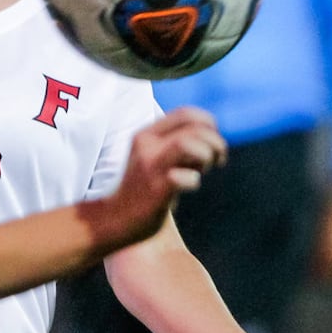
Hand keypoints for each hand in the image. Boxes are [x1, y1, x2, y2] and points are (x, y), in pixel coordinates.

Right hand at [110, 106, 226, 243]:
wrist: (114, 218)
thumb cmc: (142, 188)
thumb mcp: (152, 156)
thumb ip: (174, 143)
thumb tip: (212, 136)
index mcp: (146, 134)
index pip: (185, 114)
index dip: (208, 124)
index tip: (212, 143)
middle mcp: (146, 146)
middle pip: (194, 128)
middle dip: (215, 142)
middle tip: (217, 160)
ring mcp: (150, 167)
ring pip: (188, 144)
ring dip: (206, 155)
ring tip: (205, 169)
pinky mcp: (155, 189)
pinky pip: (183, 177)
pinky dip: (193, 180)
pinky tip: (190, 185)